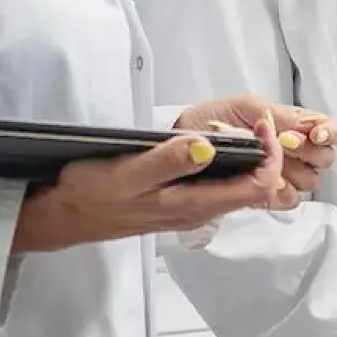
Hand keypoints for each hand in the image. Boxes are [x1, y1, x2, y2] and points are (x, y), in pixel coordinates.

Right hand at [12, 118, 289, 252]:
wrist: (68, 215)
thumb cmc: (94, 192)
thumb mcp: (129, 172)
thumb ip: (169, 160)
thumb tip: (208, 147)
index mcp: (194, 205)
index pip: (257, 186)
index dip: (269, 155)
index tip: (261, 125)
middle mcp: (199, 210)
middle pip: (255, 189)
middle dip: (268, 155)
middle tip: (260, 122)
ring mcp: (190, 207)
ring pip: (239, 188)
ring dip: (251, 159)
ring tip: (248, 129)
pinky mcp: (180, 200)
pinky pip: (219, 185)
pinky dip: (231, 164)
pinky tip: (219, 144)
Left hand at [176, 96, 336, 205]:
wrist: (187, 140)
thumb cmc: (215, 118)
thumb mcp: (245, 106)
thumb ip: (276, 114)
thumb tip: (300, 127)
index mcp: (294, 124)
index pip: (333, 129)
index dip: (331, 133)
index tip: (315, 134)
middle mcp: (295, 150)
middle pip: (326, 158)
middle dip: (308, 151)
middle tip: (284, 143)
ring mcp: (284, 173)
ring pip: (310, 181)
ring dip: (292, 170)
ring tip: (268, 159)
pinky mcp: (268, 194)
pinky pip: (288, 200)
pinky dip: (279, 192)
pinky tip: (264, 181)